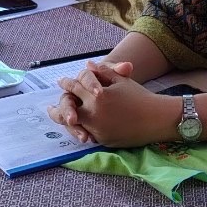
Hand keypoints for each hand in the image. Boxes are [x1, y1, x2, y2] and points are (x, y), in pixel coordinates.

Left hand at [48, 61, 179, 148]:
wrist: (156, 118)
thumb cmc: (139, 96)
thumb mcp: (121, 80)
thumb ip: (102, 72)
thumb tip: (87, 65)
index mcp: (97, 95)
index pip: (75, 87)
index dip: (67, 84)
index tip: (62, 82)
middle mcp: (94, 113)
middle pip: (67, 109)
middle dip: (57, 107)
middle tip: (50, 107)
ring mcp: (97, 128)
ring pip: (73, 125)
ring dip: (64, 121)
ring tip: (59, 119)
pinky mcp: (102, 140)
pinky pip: (86, 134)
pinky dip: (79, 130)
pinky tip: (75, 128)